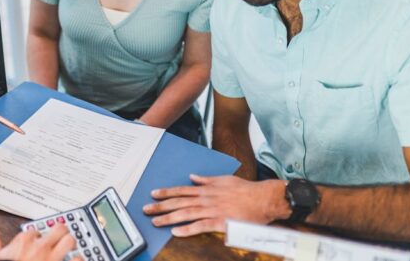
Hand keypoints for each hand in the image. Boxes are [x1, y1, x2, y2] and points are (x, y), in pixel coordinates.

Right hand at [0, 224, 78, 260]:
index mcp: (23, 242)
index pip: (35, 230)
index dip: (36, 236)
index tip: (35, 242)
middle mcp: (40, 248)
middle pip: (59, 228)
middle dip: (60, 232)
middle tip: (59, 238)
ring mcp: (52, 259)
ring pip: (70, 240)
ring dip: (70, 244)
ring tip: (68, 248)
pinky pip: (78, 260)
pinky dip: (78, 260)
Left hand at [142, 175, 288, 236]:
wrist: (263, 198)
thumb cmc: (246, 190)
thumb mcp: (224, 179)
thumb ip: (207, 180)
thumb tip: (193, 176)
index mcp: (206, 189)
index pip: (181, 190)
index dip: (166, 192)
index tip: (154, 194)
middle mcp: (206, 199)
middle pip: (179, 202)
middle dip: (161, 206)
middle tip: (146, 209)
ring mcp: (212, 210)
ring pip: (186, 214)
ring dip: (169, 218)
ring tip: (156, 222)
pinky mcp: (220, 222)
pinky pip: (201, 226)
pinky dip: (188, 229)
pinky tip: (176, 232)